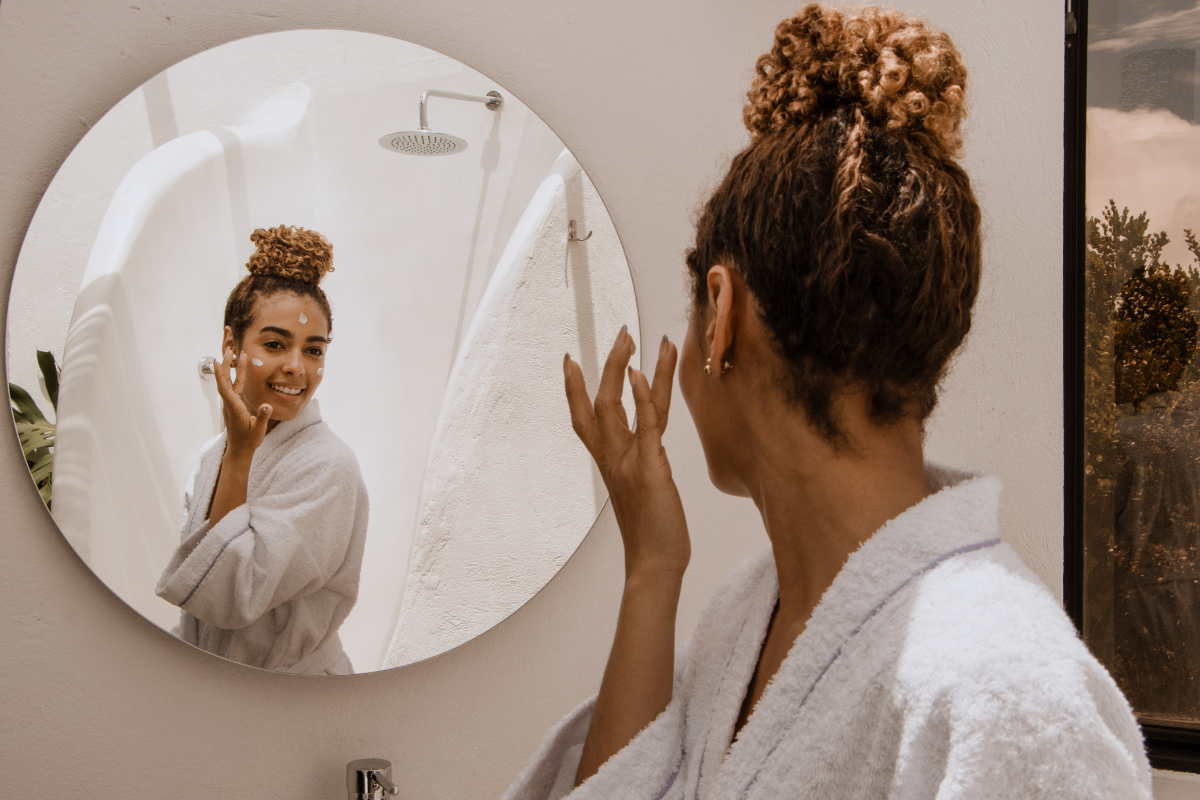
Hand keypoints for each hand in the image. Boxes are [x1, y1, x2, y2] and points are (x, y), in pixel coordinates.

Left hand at [215, 347, 271, 458]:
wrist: (240, 449)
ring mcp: (231, 403)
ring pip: (229, 382)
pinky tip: (237, 370)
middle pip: (226, 380)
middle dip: (227, 364)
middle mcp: (230, 403)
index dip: (222, 374)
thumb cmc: (248, 440)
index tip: (220, 360)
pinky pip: (232, 386)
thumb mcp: (258, 429)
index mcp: (234, 407)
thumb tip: (267, 405)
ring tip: (234, 354)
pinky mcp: (234, 404)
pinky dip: (234, 375)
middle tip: (229, 349)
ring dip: (231, 368)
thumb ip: (262, 417)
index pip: (225, 387)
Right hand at [564, 327, 688, 579]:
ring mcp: (628, 462)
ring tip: (630, 338)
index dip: (576, 389)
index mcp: (611, 463)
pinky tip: (641, 372)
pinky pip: (645, 424)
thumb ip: (644, 468)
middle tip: (619, 333)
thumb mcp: (646, 492)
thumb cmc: (655, 534)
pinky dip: (643, 396)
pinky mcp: (649, 467)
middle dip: (606, 365)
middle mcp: (613, 459)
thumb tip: (651, 456)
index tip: (569, 361)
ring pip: (615, 405)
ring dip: (622, 367)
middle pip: (598, 403)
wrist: (656, 565)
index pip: (586, 419)